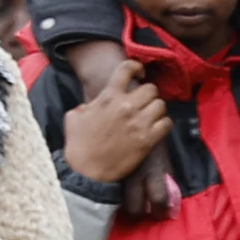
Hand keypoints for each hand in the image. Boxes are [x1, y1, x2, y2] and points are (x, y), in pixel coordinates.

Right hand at [60, 61, 172, 187]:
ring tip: (151, 116)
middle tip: (144, 103)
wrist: (87, 172)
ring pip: (161, 104)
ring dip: (157, 109)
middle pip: (151, 88)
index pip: (127, 69)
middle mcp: (126, 106)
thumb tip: (91, 106)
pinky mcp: (148, 140)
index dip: (136, 67)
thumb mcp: (73, 118)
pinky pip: (166, 123)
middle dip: (148, 94)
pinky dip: (164, 124)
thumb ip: (85, 106)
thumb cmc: (78, 146)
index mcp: (108, 97)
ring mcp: (139, 123)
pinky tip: (157, 128)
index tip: (139, 73)